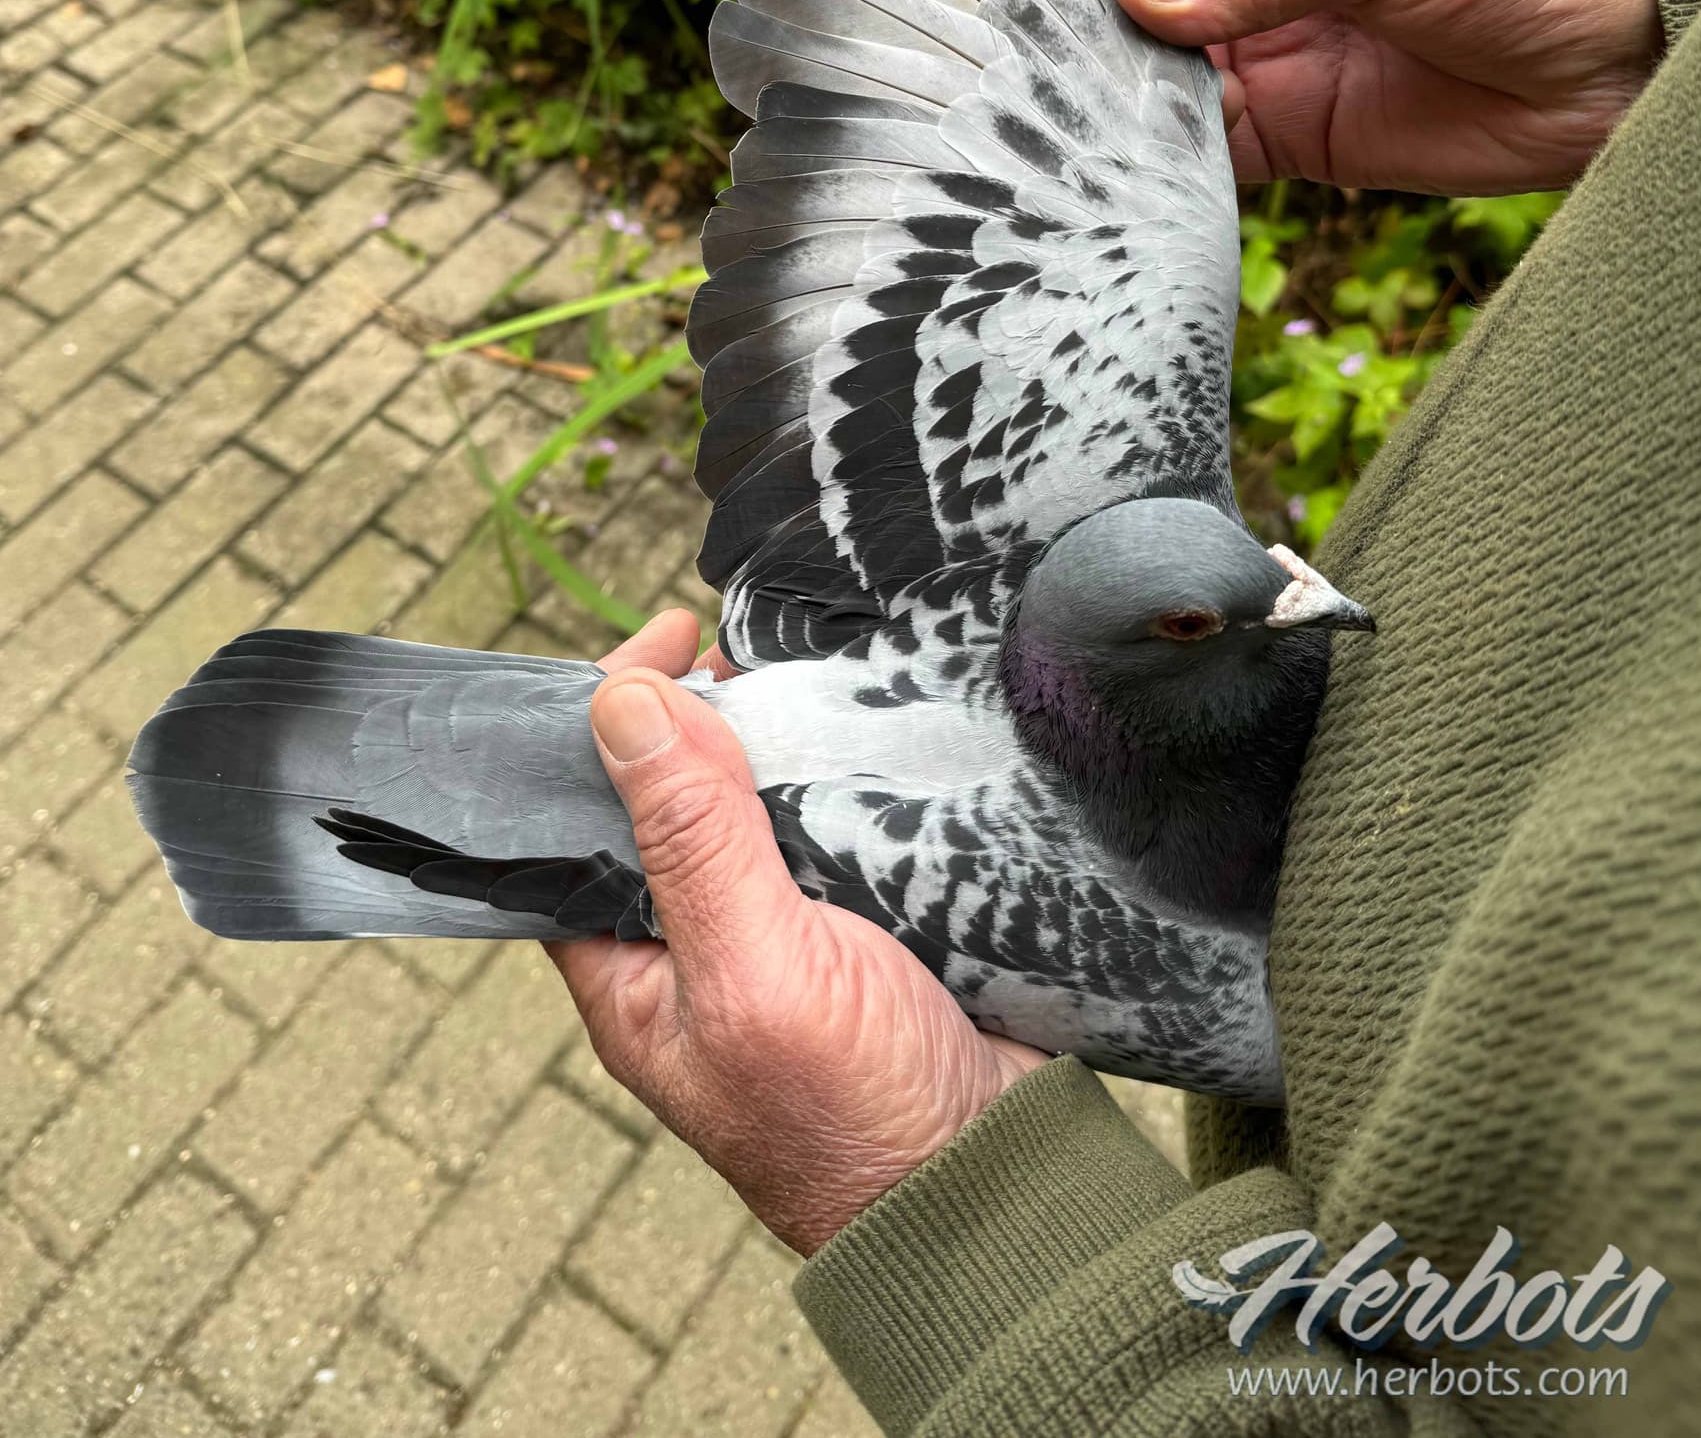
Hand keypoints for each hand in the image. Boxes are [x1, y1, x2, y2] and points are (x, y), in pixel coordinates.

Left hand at [545, 610, 1043, 1254]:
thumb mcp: (760, 972)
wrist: (998, 1184)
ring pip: (754, 802)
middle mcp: (697, 946)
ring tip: (798, 671)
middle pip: (666, 799)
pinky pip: (835, 823)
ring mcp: (783, 934)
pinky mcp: (862, 923)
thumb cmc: (856, 1120)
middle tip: (738, 647)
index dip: (603, 723)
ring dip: (772, 735)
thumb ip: (692, 841)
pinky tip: (865, 725)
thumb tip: (624, 707)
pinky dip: (844, 769)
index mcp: (634, 973)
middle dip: (693, 715)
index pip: (577, 821)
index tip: (662, 642)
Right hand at [1113, 0, 1660, 192]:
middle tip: (1066, 53)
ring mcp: (1275, 54)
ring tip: (1093, 114)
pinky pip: (1207, 148)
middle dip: (1107, 19)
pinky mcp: (1293, 137)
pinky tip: (1138, 164)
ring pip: (1166, 74)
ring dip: (1129, 95)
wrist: (1620, 64)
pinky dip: (1166, 160)